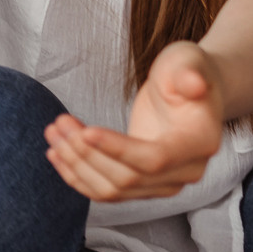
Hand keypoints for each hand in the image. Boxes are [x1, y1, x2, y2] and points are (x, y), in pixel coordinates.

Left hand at [45, 41, 225, 201]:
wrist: (188, 88)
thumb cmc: (186, 69)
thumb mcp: (188, 60)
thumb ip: (190, 72)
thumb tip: (195, 84)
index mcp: (199, 144)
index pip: (155, 159)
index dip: (118, 149)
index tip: (85, 131)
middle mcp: (186, 172)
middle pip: (128, 178)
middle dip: (87, 153)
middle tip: (59, 122)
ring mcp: (164, 183)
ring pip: (113, 189)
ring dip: (76, 165)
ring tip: (53, 132)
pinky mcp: (144, 184)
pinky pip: (108, 191)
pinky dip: (78, 176)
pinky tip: (56, 154)